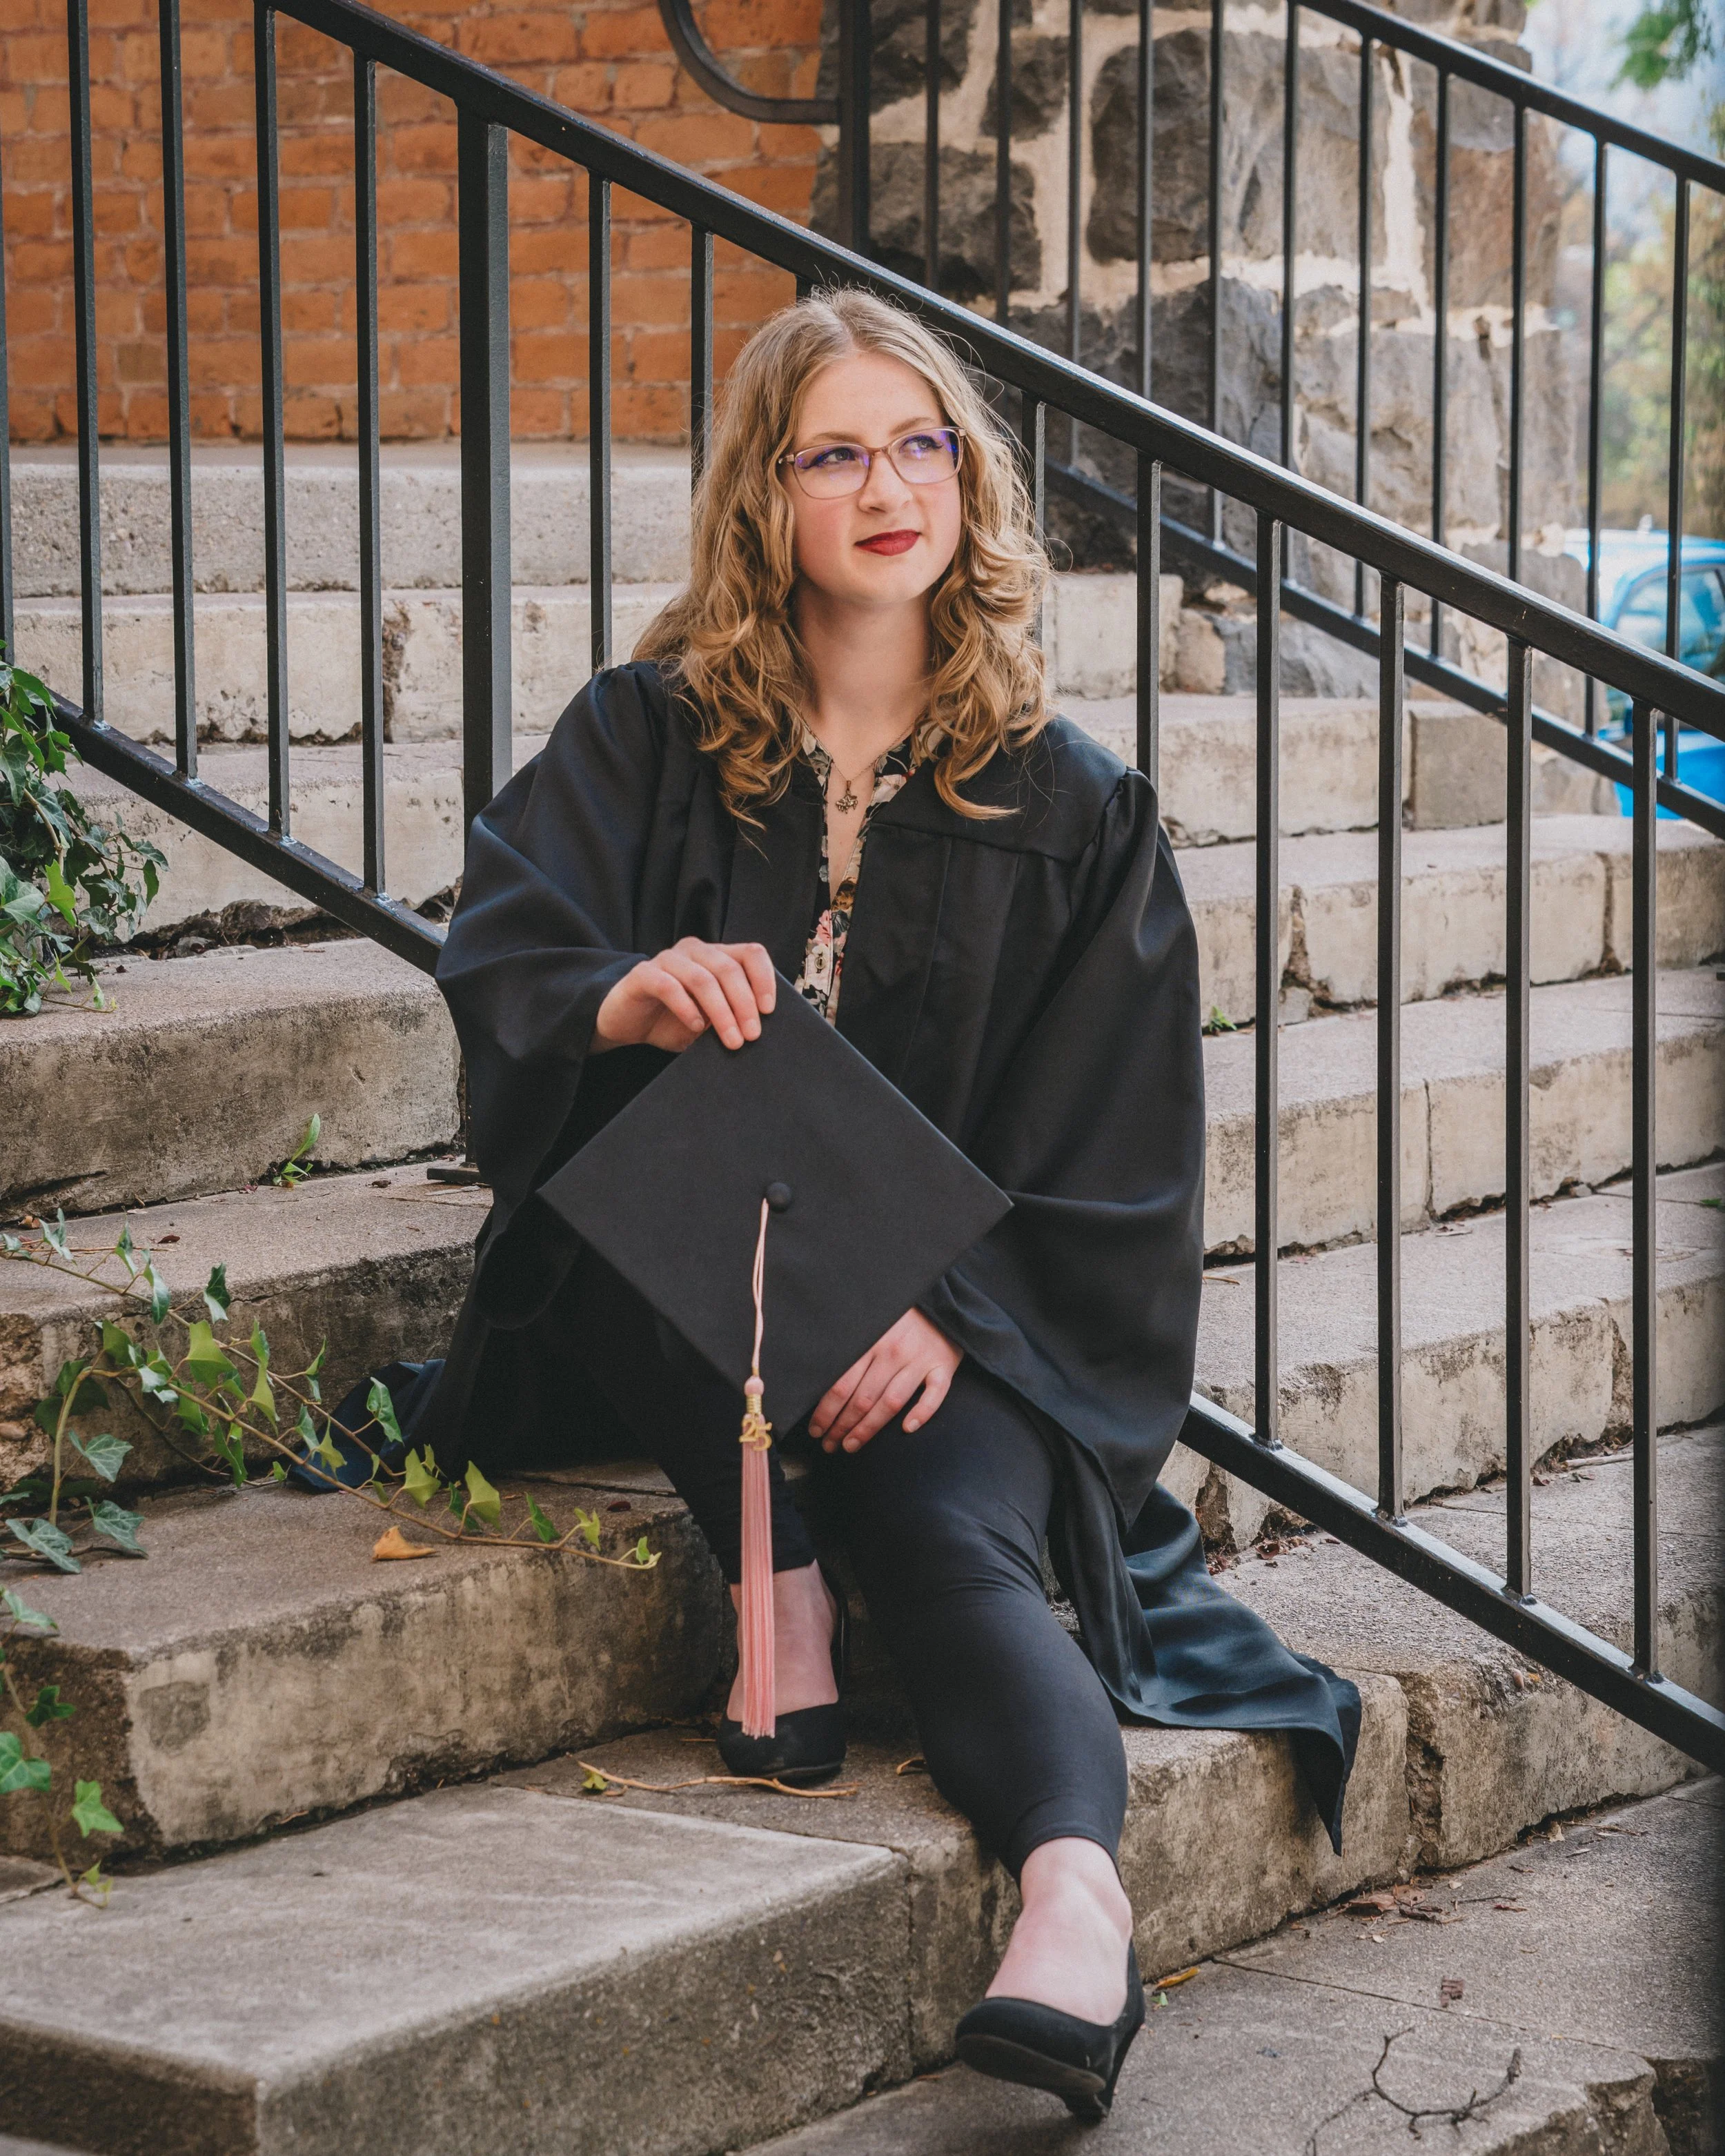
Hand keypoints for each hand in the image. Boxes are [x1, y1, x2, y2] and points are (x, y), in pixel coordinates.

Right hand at [593, 939, 774, 1053]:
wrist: (627, 1025)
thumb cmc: (672, 1021)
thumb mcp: (709, 1020)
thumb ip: (731, 1015)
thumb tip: (757, 1028)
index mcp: (715, 956)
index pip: (750, 954)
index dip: (764, 979)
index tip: (768, 1010)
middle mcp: (694, 951)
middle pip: (728, 968)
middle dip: (744, 1004)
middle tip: (752, 1035)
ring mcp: (667, 959)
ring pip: (702, 979)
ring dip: (721, 1011)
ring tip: (731, 1039)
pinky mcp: (642, 974)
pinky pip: (669, 986)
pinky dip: (686, 1008)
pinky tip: (695, 1027)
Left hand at [810, 1309, 961, 1452]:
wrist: (940, 1301)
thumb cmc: (898, 1316)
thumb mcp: (868, 1322)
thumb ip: (849, 1347)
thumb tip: (817, 1377)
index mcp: (870, 1341)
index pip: (841, 1385)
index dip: (826, 1412)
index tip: (816, 1430)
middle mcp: (893, 1352)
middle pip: (863, 1399)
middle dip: (841, 1426)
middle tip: (829, 1445)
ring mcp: (919, 1360)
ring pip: (891, 1402)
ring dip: (868, 1428)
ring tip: (851, 1445)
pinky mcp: (943, 1366)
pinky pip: (934, 1395)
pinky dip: (922, 1413)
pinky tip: (907, 1429)